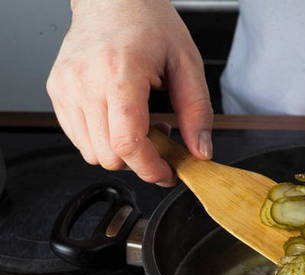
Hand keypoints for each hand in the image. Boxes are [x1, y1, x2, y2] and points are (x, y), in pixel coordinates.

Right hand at [46, 0, 212, 185]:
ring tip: (141, 124)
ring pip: (91, 152)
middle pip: (108, 155)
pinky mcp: (57, 91)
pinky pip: (78, 137)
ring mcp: (66, 88)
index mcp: (119, 73)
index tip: (167, 174)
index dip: (150, 169)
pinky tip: (122, 119)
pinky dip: (103, 139)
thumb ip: (197, 112)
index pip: (127, 143)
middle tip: (161, 137)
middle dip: (140, 160)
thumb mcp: (187, 64)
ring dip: (121, 151)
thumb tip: (200, 151)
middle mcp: (85, 82)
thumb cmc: (149, 22)